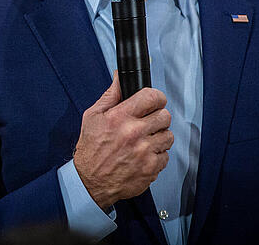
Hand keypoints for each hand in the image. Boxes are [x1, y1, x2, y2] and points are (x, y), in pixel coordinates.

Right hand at [73, 72, 172, 209]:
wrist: (90, 181)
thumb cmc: (91, 149)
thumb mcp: (93, 116)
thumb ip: (110, 95)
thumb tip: (119, 77)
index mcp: (120, 117)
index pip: (151, 97)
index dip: (156, 96)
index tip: (155, 100)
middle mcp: (134, 133)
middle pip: (165, 116)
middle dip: (158, 117)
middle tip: (149, 122)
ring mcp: (144, 152)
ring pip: (168, 136)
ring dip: (159, 136)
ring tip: (145, 140)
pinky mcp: (150, 168)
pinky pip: (166, 156)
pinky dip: (157, 155)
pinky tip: (144, 155)